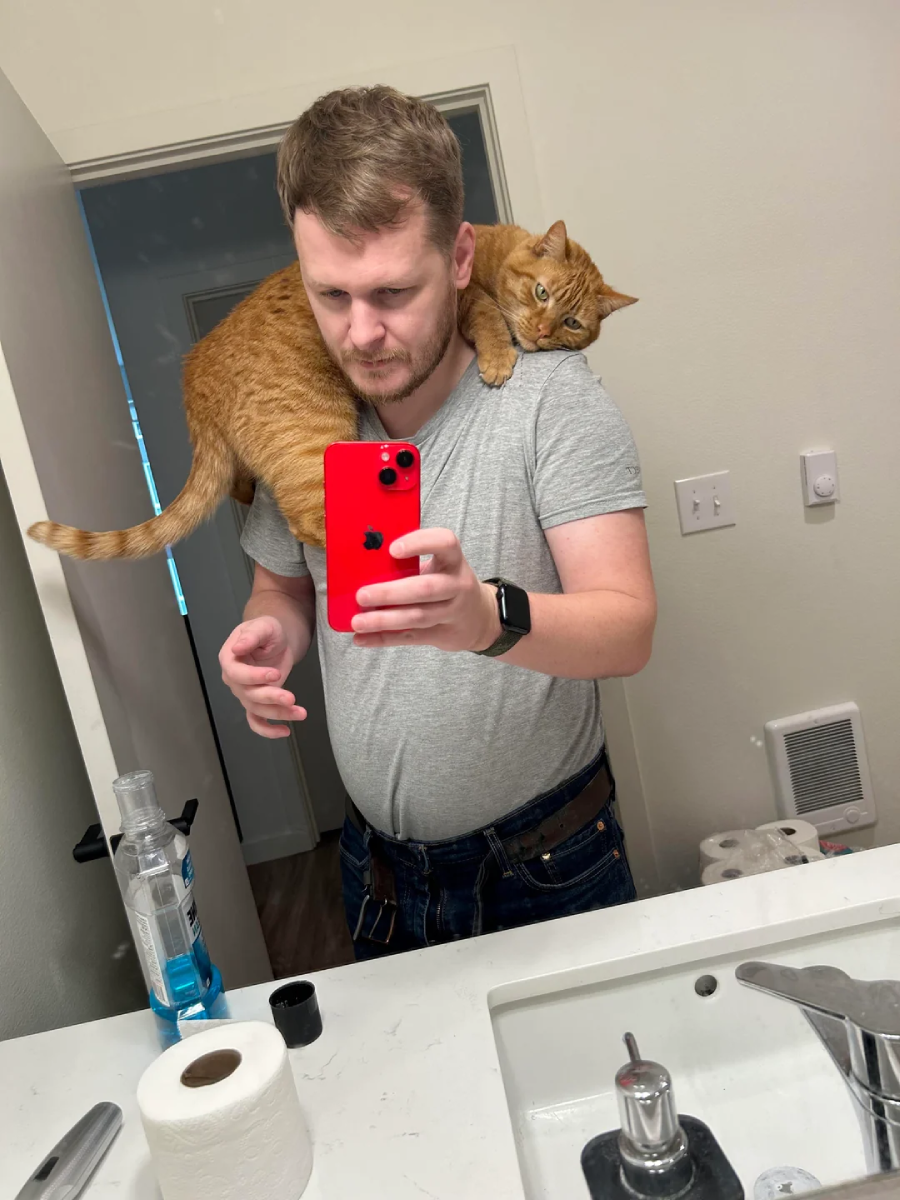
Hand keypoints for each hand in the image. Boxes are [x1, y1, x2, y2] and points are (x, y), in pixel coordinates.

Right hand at [218, 617, 305, 738]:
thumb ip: (252, 636)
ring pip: (256, 709)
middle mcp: (234, 679)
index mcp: (229, 659)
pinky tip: (285, 731)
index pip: (237, 674)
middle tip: (291, 698)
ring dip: (278, 713)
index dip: (255, 677)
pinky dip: (267, 730)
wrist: (277, 639)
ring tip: (300, 713)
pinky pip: (256, 721)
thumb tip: (238, 648)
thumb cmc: (268, 630)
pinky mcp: (257, 701)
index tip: (276, 674)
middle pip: (248, 694)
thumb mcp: (263, 626)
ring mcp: (245, 693)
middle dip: (271, 697)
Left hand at [351, 529, 500, 652]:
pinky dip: (384, 638)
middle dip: (391, 593)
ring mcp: (452, 612)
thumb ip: (410, 565)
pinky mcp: (443, 634)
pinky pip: (411, 637)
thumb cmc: (447, 583)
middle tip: (362, 595)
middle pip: (425, 588)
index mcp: (453, 560)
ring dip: (384, 620)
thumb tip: (363, 567)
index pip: (445, 543)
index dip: (420, 543)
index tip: (392, 549)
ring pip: (417, 616)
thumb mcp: (440, 567)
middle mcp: (457, 585)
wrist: (479, 618)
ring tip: (357, 621)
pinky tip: (363, 638)